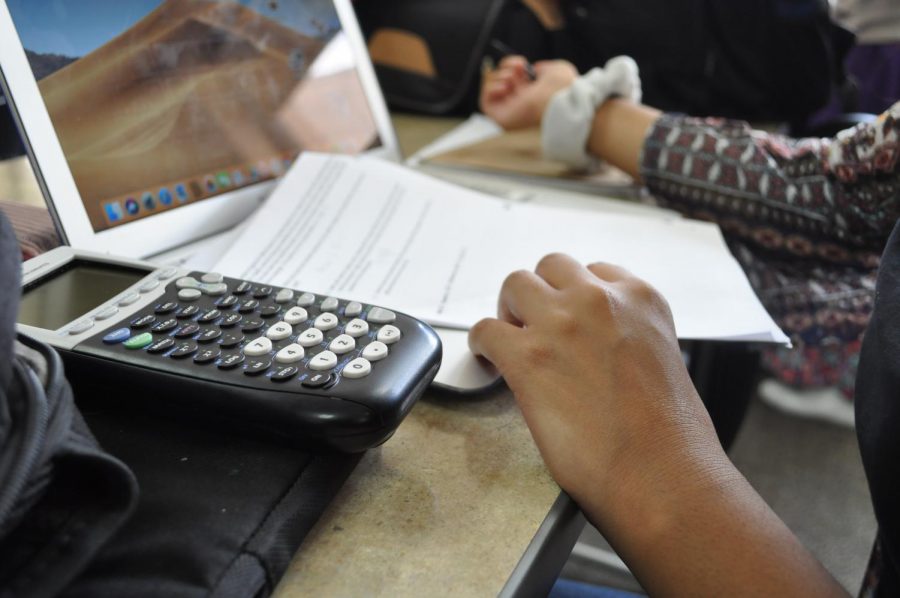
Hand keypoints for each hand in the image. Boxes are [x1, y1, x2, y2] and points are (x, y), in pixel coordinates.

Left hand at [468, 253, 722, 524]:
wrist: (660, 473)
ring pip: (515, 284)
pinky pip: (486, 330)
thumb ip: (629, 338)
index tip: (568, 314)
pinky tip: (490, 360)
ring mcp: (560, 324)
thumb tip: (598, 349)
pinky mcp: (527, 358)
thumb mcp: (664, 359)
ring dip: (510, 309)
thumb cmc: (671, 436)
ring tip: (511, 338)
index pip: (597, 272)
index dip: (576, 295)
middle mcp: (599, 301)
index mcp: (641, 300)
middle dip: (541, 293)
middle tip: (534, 324)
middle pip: (552, 267)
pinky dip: (482, 343)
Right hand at [480, 57, 577, 129]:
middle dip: (506, 69)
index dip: (512, 66)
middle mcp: (519, 104)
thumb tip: (532, 69)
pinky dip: (490, 88)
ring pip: (491, 90)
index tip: (522, 62)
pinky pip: (485, 102)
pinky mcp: (499, 118)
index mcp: (532, 94)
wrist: (560, 100)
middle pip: (500, 81)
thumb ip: (542, 68)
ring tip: (512, 77)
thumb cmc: (562, 87)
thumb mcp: (555, 70)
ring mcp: (509, 112)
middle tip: (519, 67)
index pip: (514, 80)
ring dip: (499, 77)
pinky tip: (505, 87)